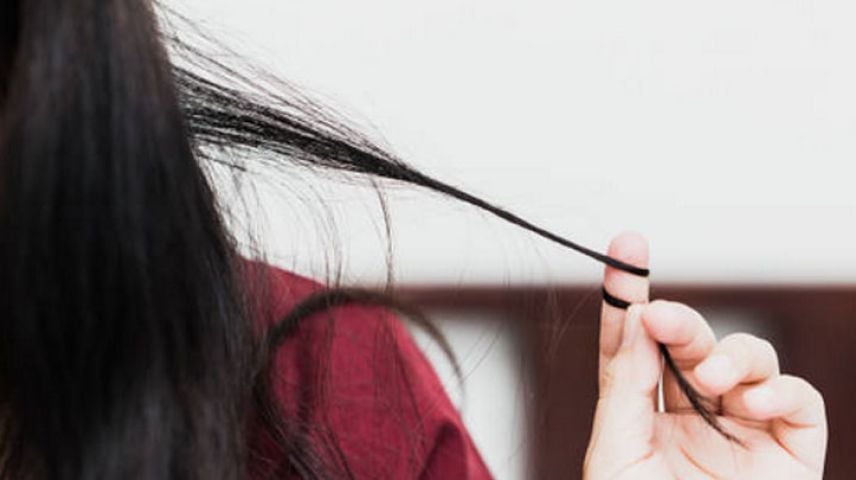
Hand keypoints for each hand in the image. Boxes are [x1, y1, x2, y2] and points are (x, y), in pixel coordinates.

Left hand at [583, 233, 826, 478]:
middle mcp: (693, 416)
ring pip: (747, 358)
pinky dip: (777, 388)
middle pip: (688, 344)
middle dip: (678, 321)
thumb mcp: (616, 454)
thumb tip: (633, 322)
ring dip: (728, 354)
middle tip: (659, 313)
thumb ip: (625, 387)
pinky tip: (747, 402)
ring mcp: (743, 430)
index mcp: (643, 417)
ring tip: (709, 379)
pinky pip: (797, 399)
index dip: (629, 297)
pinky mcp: (790, 451)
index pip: (634, 346)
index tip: (626, 249)